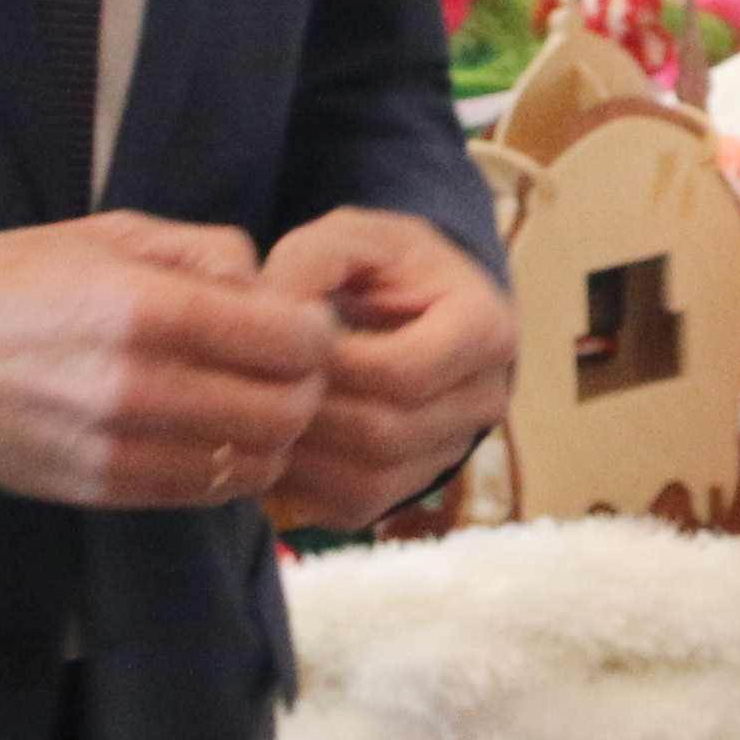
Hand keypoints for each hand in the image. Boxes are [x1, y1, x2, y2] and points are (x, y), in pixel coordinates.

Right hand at [0, 214, 332, 510]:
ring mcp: (117, 448)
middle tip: (287, 371)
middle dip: (305, 389)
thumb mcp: (115, 233)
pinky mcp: (100, 490)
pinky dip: (224, 470)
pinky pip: (201, 495)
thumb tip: (274, 293)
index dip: (315, 334)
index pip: (290, 342)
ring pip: (252, 465)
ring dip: (270, 437)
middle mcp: (136, 385)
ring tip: (248, 405)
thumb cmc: (19, 280)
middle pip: (285, 411)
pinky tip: (208, 436)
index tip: (301, 325)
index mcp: (144, 308)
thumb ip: (209, 252)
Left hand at [255, 210, 515, 529]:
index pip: (405, 373)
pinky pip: (355, 504)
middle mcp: (486, 399)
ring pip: (369, 479)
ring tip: (257, 411)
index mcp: (486, 329)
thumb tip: (272, 314)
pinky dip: (301, 482)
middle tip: (253, 383)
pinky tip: (271, 440)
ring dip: (300, 453)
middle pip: (386, 432)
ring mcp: (454, 451)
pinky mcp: (414, 486)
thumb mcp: (349, 235)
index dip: (333, 366)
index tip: (282, 343)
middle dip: (310, 410)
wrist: (412, 304)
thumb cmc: (380, 264)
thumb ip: (310, 260)